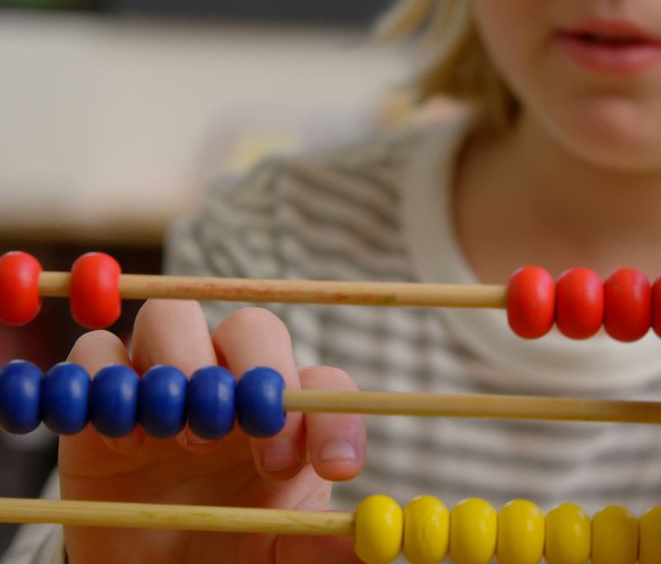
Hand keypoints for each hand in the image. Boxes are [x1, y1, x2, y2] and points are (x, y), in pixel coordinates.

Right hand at [60, 300, 365, 563]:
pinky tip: (122, 442)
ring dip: (180, 362)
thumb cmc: (227, 547)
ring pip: (172, 316)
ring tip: (180, 436)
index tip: (335, 467)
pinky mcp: (103, 395)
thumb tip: (370, 546)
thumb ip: (320, 547)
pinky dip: (104, 381)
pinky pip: (94, 353)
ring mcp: (167, 380)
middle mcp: (232, 383)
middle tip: (244, 436)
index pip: (327, 385)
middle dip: (255, 372)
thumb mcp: (281, 555)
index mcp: (290, 415)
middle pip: (253, 329)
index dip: (334, 417)